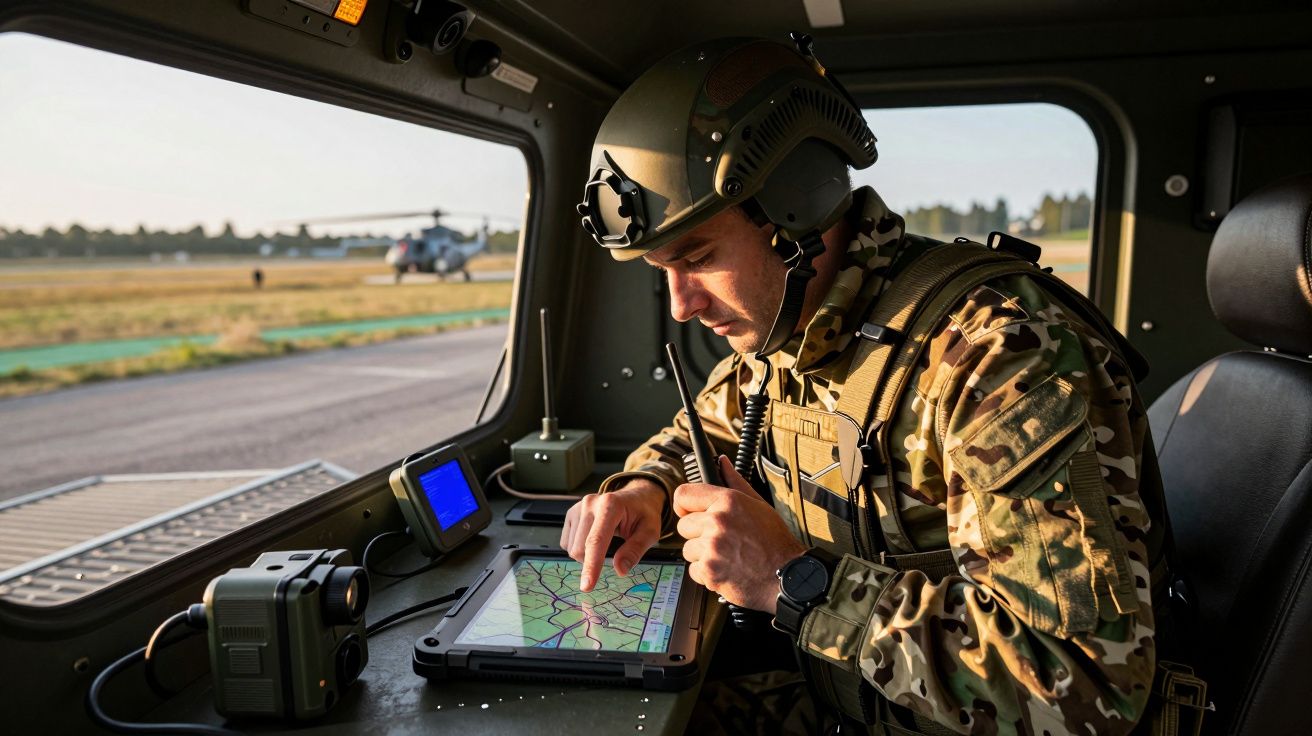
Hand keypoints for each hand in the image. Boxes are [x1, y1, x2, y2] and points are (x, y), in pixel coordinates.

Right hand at [560, 478, 664, 591]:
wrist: (636, 497)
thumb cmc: (644, 515)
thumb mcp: (650, 532)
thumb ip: (635, 550)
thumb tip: (620, 570)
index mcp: (611, 505)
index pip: (596, 541)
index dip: (591, 565)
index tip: (587, 586)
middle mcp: (590, 503)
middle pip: (580, 548)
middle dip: (593, 562)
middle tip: (614, 554)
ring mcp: (578, 507)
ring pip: (572, 548)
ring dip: (587, 555)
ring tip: (606, 541)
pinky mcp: (571, 513)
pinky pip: (567, 543)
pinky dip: (579, 548)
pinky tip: (594, 538)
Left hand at [673, 456, 805, 613]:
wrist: (788, 575)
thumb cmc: (776, 541)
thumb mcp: (759, 505)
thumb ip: (735, 482)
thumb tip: (722, 463)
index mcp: (728, 502)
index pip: (684, 495)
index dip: (684, 505)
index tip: (687, 512)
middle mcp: (718, 522)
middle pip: (683, 526)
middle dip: (698, 534)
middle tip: (719, 540)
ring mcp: (712, 547)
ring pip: (688, 550)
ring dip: (702, 555)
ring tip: (726, 556)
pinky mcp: (710, 571)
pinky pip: (694, 570)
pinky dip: (707, 574)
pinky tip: (726, 569)